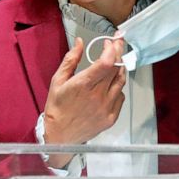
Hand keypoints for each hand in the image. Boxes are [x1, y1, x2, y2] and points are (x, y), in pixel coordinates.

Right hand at [43, 37, 125, 166]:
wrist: (60, 136)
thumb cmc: (57, 109)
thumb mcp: (58, 81)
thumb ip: (71, 60)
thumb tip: (79, 43)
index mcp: (83, 85)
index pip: (106, 62)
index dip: (112, 49)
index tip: (111, 42)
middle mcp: (97, 96)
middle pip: (117, 69)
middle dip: (118, 53)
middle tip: (116, 45)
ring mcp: (106, 108)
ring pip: (121, 82)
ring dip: (119, 69)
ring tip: (113, 63)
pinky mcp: (111, 117)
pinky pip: (120, 96)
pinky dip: (117, 87)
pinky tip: (109, 85)